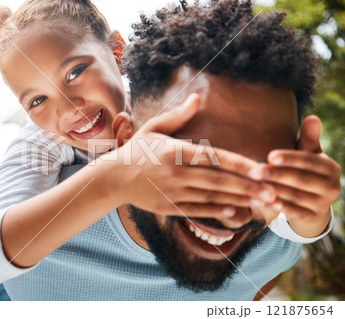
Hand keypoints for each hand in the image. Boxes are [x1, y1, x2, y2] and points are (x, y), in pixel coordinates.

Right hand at [109, 94, 276, 227]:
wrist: (113, 178)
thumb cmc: (136, 150)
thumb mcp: (154, 128)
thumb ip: (178, 115)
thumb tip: (198, 97)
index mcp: (173, 150)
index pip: (211, 157)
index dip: (238, 163)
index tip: (262, 168)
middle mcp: (174, 172)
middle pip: (216, 180)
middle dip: (247, 185)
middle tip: (274, 189)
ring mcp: (171, 192)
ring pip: (210, 197)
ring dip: (238, 199)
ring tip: (263, 202)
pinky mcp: (167, 207)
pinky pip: (196, 210)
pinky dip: (216, 211)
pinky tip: (235, 210)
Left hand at [262, 116, 340, 236]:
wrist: (313, 204)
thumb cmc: (304, 171)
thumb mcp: (308, 155)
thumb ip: (308, 139)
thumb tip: (312, 117)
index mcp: (330, 167)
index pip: (309, 161)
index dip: (290, 158)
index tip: (270, 156)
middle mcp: (331, 186)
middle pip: (301, 180)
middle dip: (277, 175)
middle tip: (256, 171)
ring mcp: (322, 204)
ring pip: (295, 197)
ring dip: (273, 191)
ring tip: (254, 185)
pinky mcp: (312, 218)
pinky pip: (293, 213)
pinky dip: (277, 207)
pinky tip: (261, 201)